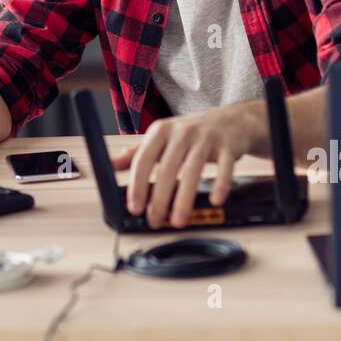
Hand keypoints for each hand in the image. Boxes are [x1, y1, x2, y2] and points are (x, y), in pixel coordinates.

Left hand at [109, 101, 266, 228]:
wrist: (231, 120)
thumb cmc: (191, 133)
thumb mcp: (161, 138)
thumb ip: (136, 153)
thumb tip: (109, 165)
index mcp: (161, 131)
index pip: (144, 159)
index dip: (137, 185)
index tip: (134, 207)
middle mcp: (182, 132)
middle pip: (167, 168)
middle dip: (160, 198)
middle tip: (155, 220)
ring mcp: (206, 139)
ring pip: (193, 170)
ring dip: (185, 199)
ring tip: (179, 220)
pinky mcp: (228, 147)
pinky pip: (224, 168)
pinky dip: (220, 185)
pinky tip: (215, 201)